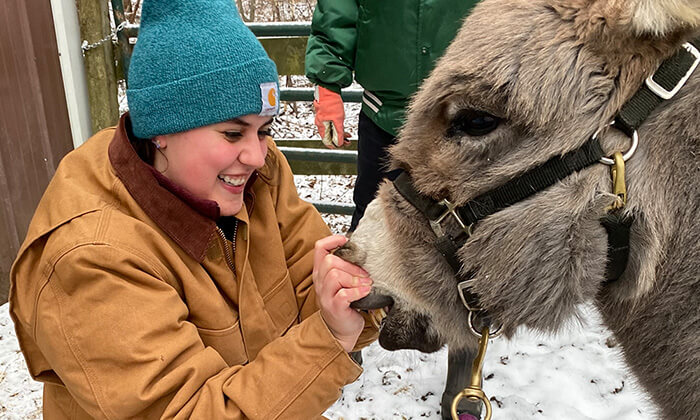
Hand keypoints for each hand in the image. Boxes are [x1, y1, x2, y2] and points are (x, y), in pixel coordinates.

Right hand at [313, 86, 350, 147]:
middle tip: (347, 140)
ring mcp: (322, 119)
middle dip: (339, 139)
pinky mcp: (325, 114)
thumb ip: (339, 133)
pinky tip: (342, 125)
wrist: (328, 90)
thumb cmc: (331, 103)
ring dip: (339, 133)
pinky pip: (330, 124)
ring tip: (347, 133)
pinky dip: (337, 126)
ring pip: (330, 130)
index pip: (327, 141)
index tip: (342, 145)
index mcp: (322, 126)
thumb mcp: (338, 120)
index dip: (335, 145)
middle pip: (329, 136)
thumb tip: (339, 143)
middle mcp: (320, 124)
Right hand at [313, 235, 371, 351]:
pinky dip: (358, 291)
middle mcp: (320, 283)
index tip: (346, 241)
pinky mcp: (334, 307)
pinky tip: (365, 292)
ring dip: (355, 278)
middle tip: (365, 274)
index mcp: (321, 273)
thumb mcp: (342, 283)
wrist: (340, 332)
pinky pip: (344, 294)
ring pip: (335, 275)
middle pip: (330, 261)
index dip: (332, 240)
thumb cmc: (344, 306)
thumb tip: (362, 252)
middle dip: (351, 265)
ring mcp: (325, 296)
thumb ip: (346, 268)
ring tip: (366, 283)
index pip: (319, 248)